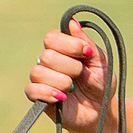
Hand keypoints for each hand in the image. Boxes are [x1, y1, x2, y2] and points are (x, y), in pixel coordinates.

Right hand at [24, 17, 109, 131]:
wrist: (101, 110)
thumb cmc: (101, 83)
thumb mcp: (100, 61)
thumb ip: (86, 42)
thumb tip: (72, 22)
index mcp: (62, 48)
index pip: (51, 38)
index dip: (69, 45)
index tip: (87, 54)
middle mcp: (48, 62)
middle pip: (46, 56)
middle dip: (70, 67)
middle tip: (81, 75)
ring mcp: (42, 80)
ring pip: (38, 73)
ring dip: (61, 81)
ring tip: (72, 89)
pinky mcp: (39, 98)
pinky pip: (31, 90)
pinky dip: (47, 93)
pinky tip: (62, 98)